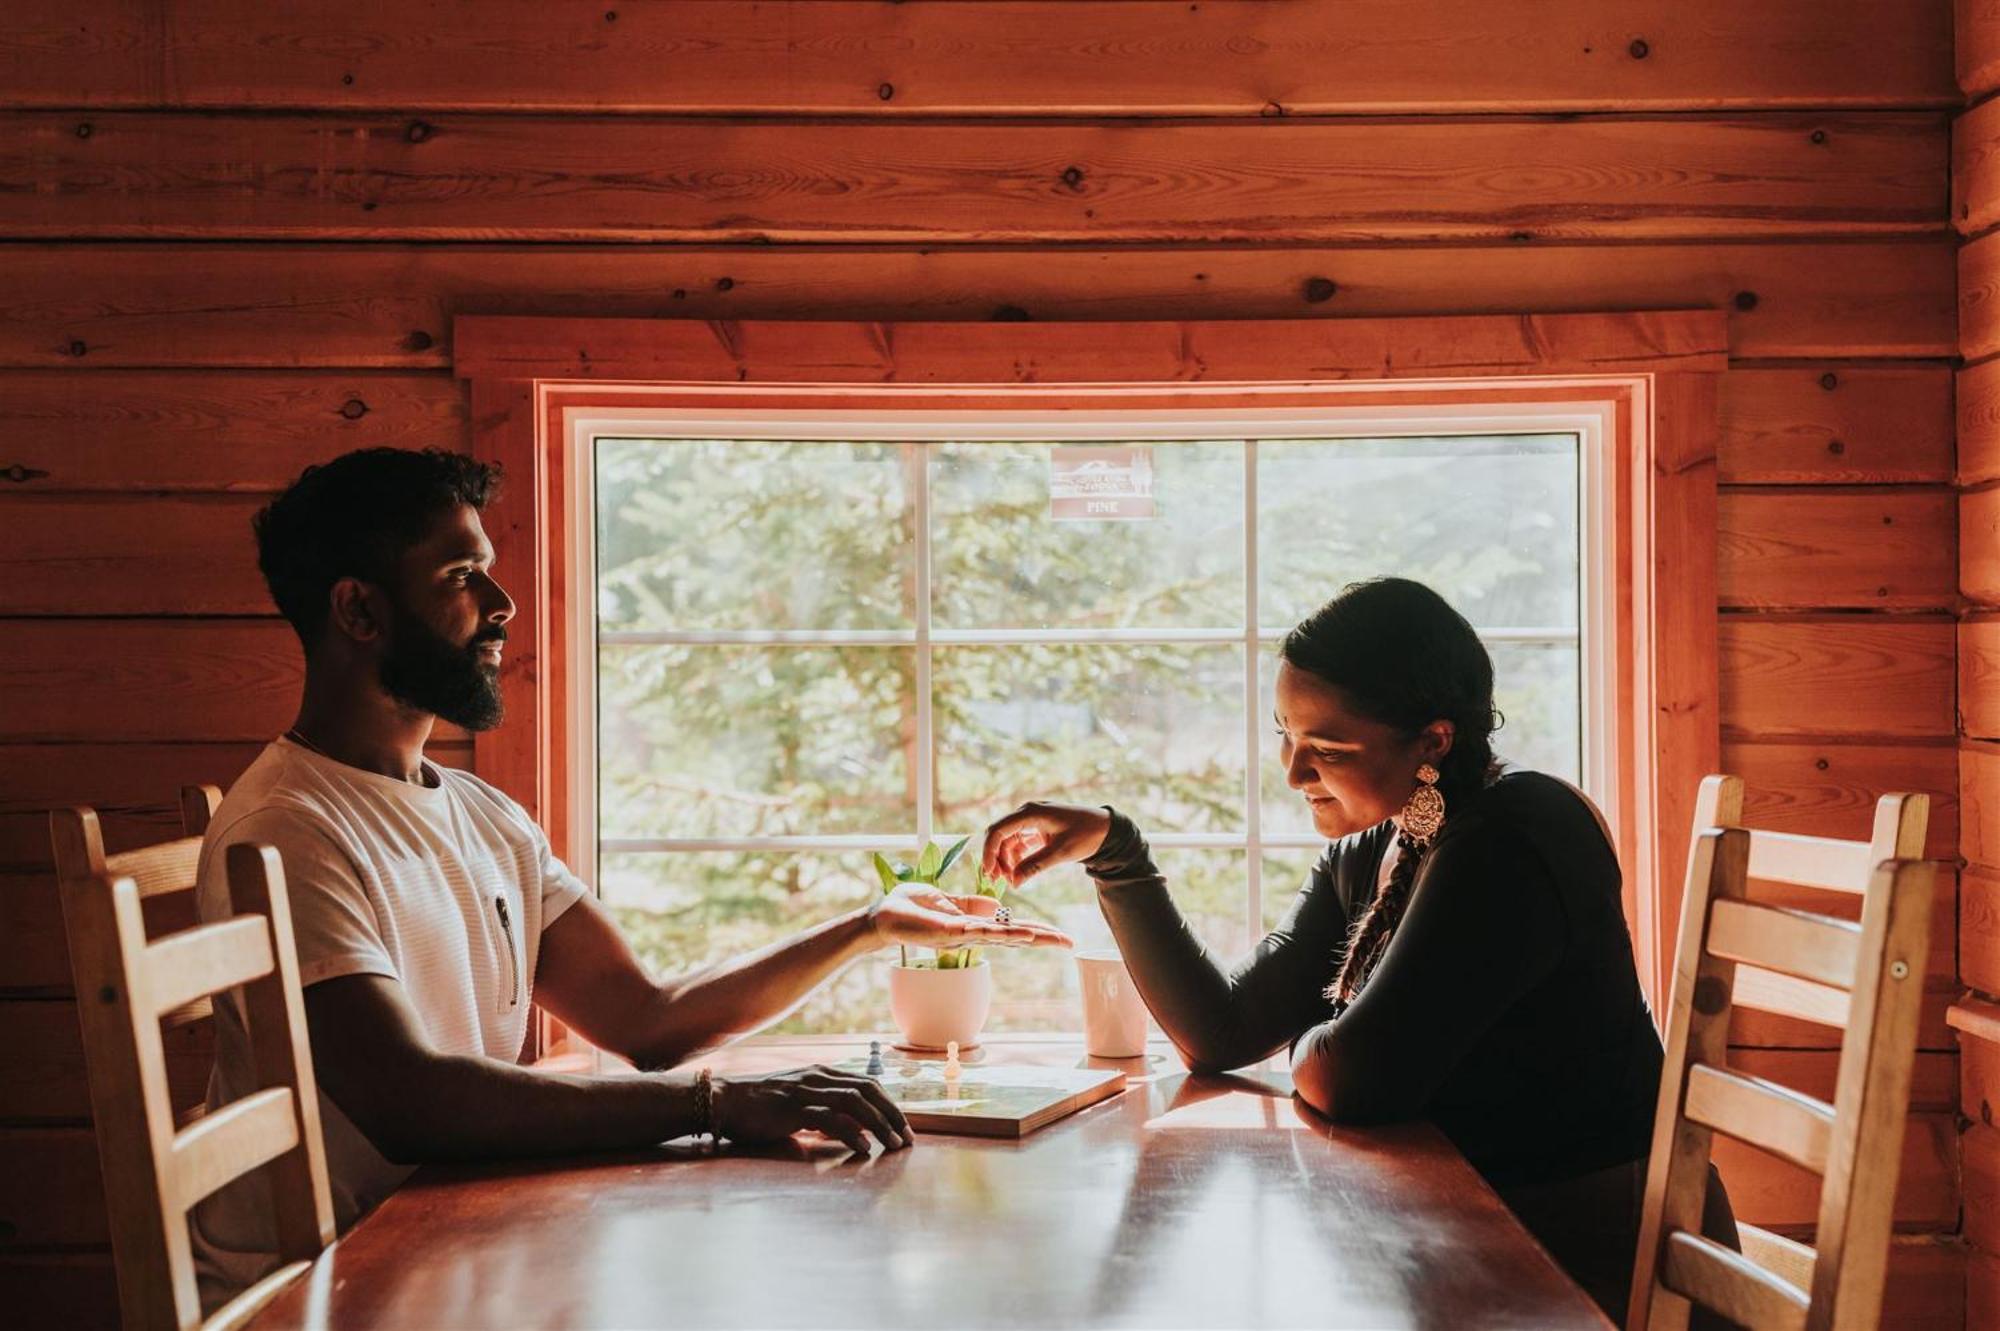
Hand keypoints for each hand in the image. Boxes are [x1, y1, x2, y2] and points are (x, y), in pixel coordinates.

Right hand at [713, 1064, 910, 1154]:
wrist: (724, 1101)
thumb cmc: (760, 1107)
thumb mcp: (798, 1104)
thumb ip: (824, 1112)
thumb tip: (852, 1129)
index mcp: (822, 1074)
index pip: (867, 1085)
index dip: (889, 1105)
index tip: (902, 1127)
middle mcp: (818, 1077)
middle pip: (868, 1091)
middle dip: (892, 1114)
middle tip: (906, 1139)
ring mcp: (806, 1090)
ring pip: (854, 1102)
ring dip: (878, 1124)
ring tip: (892, 1145)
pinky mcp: (792, 1107)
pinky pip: (829, 1118)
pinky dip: (850, 1132)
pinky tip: (863, 1147)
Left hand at [867, 882, 1072, 949]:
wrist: (882, 916)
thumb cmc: (909, 907)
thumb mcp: (945, 899)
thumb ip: (970, 903)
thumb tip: (996, 905)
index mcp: (973, 924)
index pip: (1009, 927)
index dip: (1034, 930)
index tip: (1059, 934)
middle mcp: (972, 934)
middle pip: (1014, 937)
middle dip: (1043, 939)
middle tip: (1070, 943)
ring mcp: (963, 935)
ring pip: (1003, 936)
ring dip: (1029, 936)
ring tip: (1055, 938)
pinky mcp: (952, 932)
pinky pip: (982, 931)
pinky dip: (1004, 931)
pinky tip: (1022, 933)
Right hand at [981, 801, 1112, 884]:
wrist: (1106, 829)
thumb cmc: (1086, 834)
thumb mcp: (1060, 852)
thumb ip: (1034, 866)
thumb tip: (1013, 883)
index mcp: (1031, 813)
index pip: (999, 830)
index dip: (990, 851)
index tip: (989, 871)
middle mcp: (1028, 813)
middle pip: (1001, 835)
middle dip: (996, 857)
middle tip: (996, 879)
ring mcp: (1032, 821)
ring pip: (1009, 840)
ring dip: (1006, 859)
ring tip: (1010, 878)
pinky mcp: (1038, 829)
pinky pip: (1020, 842)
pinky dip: (1017, 857)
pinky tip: (1018, 871)